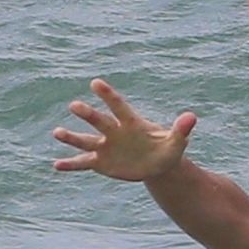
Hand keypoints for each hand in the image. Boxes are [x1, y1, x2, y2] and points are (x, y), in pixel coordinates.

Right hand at [53, 79, 195, 180]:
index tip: (95, 83)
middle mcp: (114, 132)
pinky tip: (56, 166)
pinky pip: (83, 163)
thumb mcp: (176, 142)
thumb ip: (181, 130)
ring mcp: (105, 147)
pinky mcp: (100, 162)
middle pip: (99, 122)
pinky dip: (70, 165)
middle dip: (88, 114)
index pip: (118, 106)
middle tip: (74, 105)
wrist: (156, 165)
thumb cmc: (167, 149)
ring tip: (57, 132)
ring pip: (86, 140)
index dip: (108, 95)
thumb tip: (191, 117)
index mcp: (131, 123)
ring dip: (71, 137)